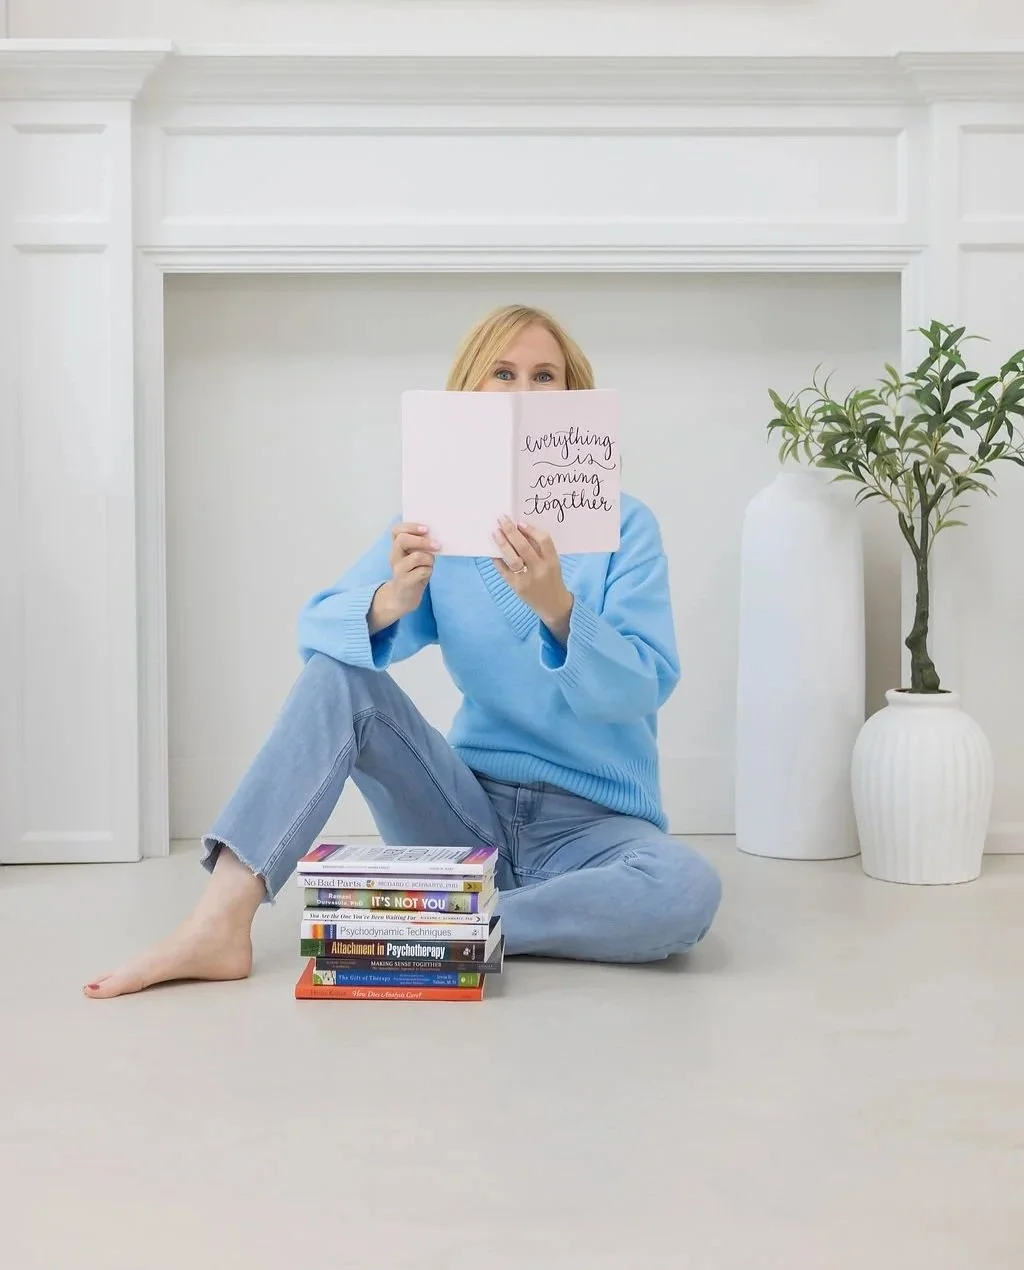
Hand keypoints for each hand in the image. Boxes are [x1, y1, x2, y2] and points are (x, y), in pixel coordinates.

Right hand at [369, 523, 439, 631]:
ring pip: (417, 556)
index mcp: (396, 548)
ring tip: (429, 565)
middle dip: (422, 541)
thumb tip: (435, 537)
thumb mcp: (414, 557)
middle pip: (403, 540)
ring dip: (429, 559)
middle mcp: (394, 557)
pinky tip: (426, 575)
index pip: (396, 531)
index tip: (426, 529)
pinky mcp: (404, 581)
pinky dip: (429, 571)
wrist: (402, 598)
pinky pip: (423, 571)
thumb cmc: (412, 574)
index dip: (411, 527)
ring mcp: (398, 569)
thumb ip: (420, 547)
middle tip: (437, 545)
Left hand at [492, 517, 573, 640]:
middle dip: (511, 531)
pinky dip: (498, 559)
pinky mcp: (516, 587)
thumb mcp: (553, 562)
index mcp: (552, 561)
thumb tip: (520, 529)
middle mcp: (540, 570)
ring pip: (513, 559)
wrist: (553, 604)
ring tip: (496, 532)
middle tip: (502, 520)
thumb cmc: (551, 578)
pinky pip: (504, 570)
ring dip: (503, 544)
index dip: (531, 530)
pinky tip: (493, 550)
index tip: (520, 522)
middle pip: (524, 547)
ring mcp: (527, 580)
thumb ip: (540, 548)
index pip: (544, 541)